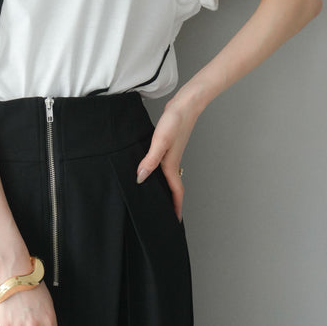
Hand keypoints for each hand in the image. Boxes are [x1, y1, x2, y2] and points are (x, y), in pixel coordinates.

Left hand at [136, 97, 198, 220]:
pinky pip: (164, 166)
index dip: (175, 207)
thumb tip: (141, 177)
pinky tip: (151, 170)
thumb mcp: (160, 141)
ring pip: (169, 177)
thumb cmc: (175, 121)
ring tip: (159, 197)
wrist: (185, 104)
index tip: (175, 221)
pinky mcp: (168, 145)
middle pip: (173, 187)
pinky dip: (160, 174)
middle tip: (166, 215)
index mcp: (171, 164)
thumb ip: (151, 159)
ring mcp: (171, 154)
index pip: (175, 191)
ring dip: (166, 188)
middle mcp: (173, 161)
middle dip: (172, 202)